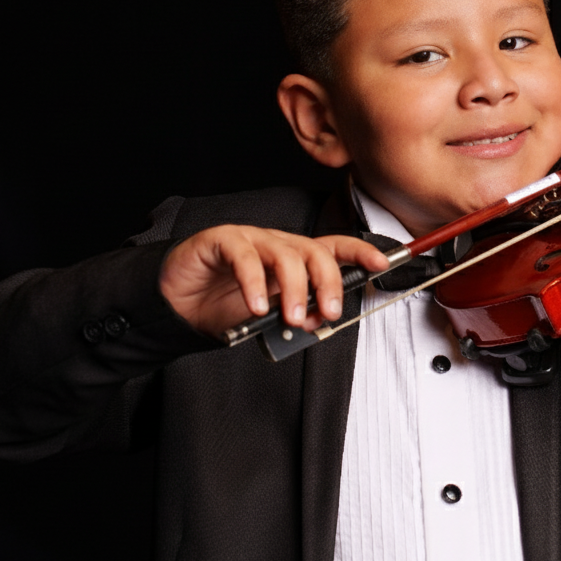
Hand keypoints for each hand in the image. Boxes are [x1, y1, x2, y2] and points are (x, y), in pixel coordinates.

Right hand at [159, 226, 389, 336]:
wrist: (178, 305)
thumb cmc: (224, 306)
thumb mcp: (269, 316)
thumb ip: (294, 315)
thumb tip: (319, 321)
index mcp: (293, 258)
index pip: (334, 248)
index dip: (360, 253)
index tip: (382, 264)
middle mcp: (276, 244)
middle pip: (315, 251)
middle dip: (328, 282)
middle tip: (328, 312)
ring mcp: (250, 239)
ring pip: (285, 254)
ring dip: (293, 289)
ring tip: (291, 318)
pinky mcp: (221, 240)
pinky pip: (244, 256)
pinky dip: (253, 283)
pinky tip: (256, 306)